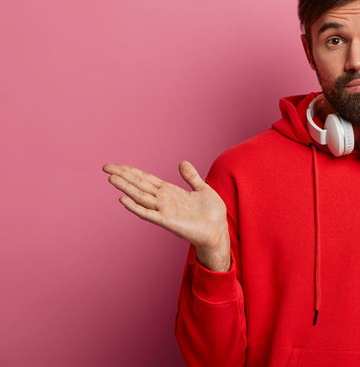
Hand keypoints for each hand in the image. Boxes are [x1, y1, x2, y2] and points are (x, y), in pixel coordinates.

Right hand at [102, 161, 230, 271]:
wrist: (219, 231)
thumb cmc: (211, 213)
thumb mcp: (202, 189)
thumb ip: (191, 177)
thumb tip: (182, 162)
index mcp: (170, 192)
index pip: (146, 179)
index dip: (132, 171)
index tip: (117, 165)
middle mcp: (164, 200)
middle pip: (139, 185)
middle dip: (123, 176)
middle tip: (106, 167)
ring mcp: (164, 210)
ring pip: (140, 196)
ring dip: (126, 187)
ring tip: (111, 178)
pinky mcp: (167, 221)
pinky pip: (148, 213)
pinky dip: (135, 207)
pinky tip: (123, 199)